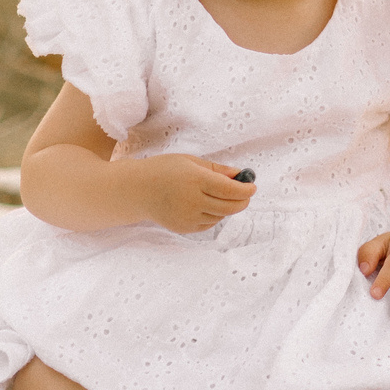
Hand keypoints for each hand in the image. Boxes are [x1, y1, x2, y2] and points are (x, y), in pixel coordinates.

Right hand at [131, 155, 254, 233]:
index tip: (252, 186)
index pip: (229, 190)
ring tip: (221, 195)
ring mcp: (188, 217)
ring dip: (228, 207)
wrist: (136, 191)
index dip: (245, 189)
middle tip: (245, 193)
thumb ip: (216, 169)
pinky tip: (207, 204)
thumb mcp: (190, 161)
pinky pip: (208, 223)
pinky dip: (215, 215)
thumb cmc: (164, 170)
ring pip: (221, 216)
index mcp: (195, 180)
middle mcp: (192, 201)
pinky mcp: (184, 228)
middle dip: (242, 201)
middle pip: (229, 207)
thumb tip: (240, 175)